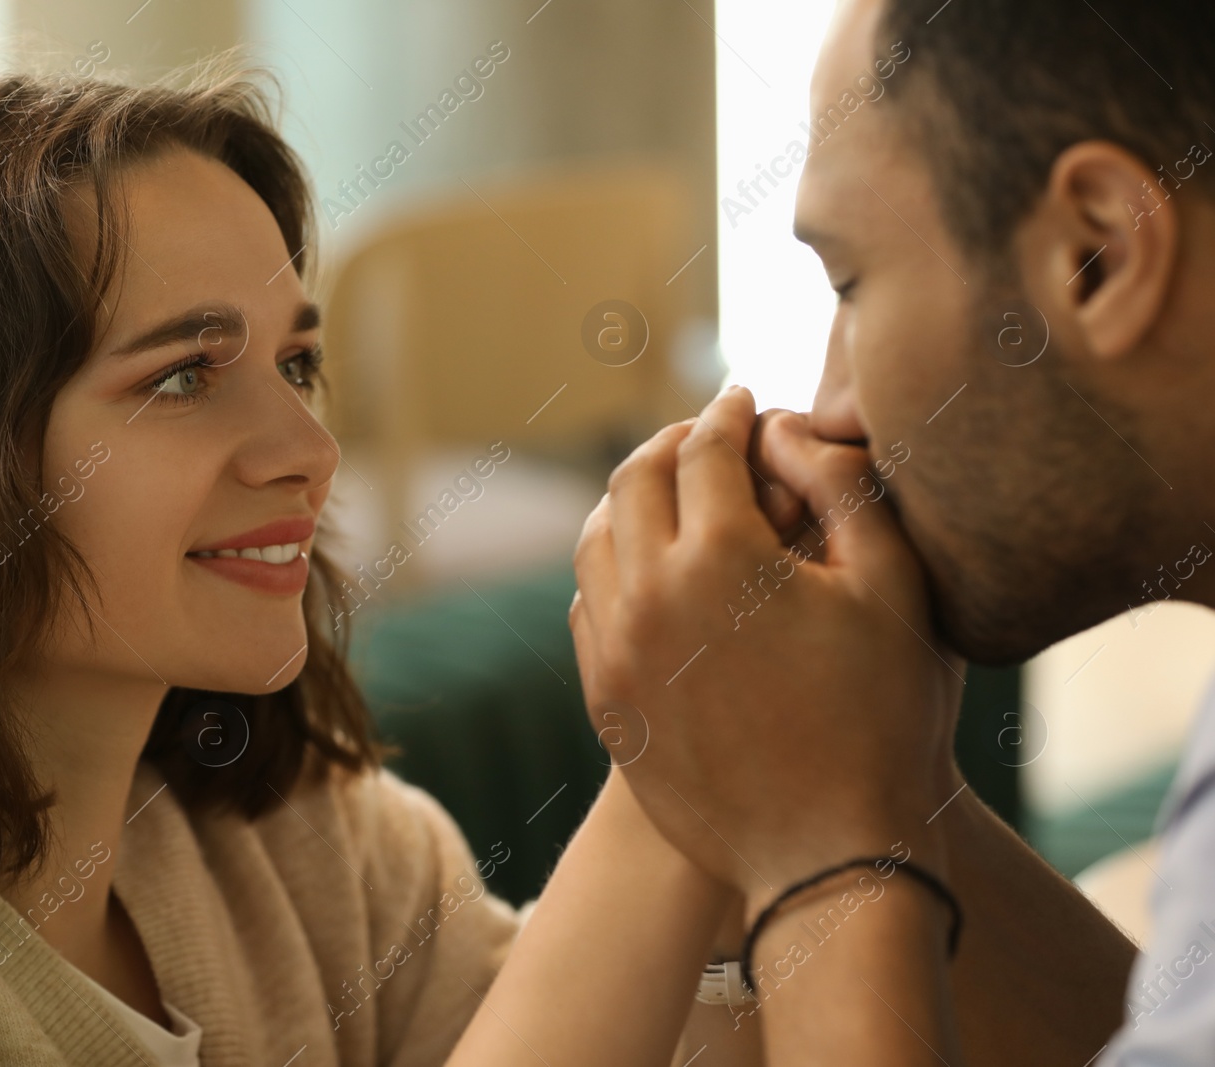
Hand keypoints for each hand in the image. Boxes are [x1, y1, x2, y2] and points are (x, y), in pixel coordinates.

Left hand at [567, 387, 964, 912]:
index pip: (705, 448)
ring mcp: (616, 652)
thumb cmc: (882, 719)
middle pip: (633, 481)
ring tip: (668, 492)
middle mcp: (648, 596)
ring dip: (628, 500)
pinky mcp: (605, 700)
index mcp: (720, 558)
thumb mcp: (893, 588)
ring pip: (595, 540)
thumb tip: (780, 428)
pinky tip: (645, 568)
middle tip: (703, 434)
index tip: (743, 399)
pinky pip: (587, 606)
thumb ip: (841, 486)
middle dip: (671, 443)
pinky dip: (610, 566)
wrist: (827, 853)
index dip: (728, 412)